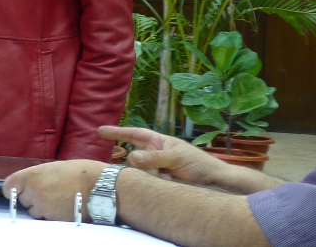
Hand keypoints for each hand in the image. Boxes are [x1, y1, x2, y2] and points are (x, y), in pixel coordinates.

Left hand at [3, 159, 106, 220]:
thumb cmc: (81, 173)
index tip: (16, 191)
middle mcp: (35, 192)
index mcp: (32, 176)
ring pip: (34, 212)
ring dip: (42, 208)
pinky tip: (64, 207)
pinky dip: (52, 215)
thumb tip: (29, 183)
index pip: (9, 187)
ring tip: (58, 200)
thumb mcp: (54, 167)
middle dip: (31, 198)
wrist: (101, 187)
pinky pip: (47, 219)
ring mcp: (44, 208)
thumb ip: (38, 176)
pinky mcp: (55, 220)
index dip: (13, 190)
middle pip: (23, 200)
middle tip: (48, 192)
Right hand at [100, 125, 228, 186]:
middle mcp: (154, 155)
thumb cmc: (199, 164)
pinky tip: (169, 183)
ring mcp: (156, 170)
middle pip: (134, 158)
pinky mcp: (158, 184)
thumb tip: (131, 157)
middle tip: (160, 170)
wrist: (215, 184)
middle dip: (141, 165)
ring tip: (170, 177)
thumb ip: (154, 157)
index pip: (134, 134)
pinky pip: (146, 183)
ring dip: (152, 177)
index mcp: (158, 142)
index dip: (117, 132)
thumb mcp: (177, 157)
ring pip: (140, 173)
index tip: (100, 131)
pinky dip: (155, 184)